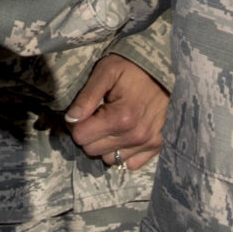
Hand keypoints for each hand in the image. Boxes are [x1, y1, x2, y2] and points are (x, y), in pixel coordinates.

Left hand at [64, 53, 167, 171]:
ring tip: (110, 123)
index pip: (81, 137)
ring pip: (109, 159)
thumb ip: (86, 97)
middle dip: (89, 134)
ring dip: (105, 144)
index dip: (75, 124)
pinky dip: (123, 151)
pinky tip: (123, 134)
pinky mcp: (155, 145)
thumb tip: (71, 118)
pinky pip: (130, 163)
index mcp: (120, 118)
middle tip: (96, 115)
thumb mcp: (105, 72)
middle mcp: (135, 135)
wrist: (161, 68)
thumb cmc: (130, 68)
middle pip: (92, 150)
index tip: (82, 112)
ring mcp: (146, 142)